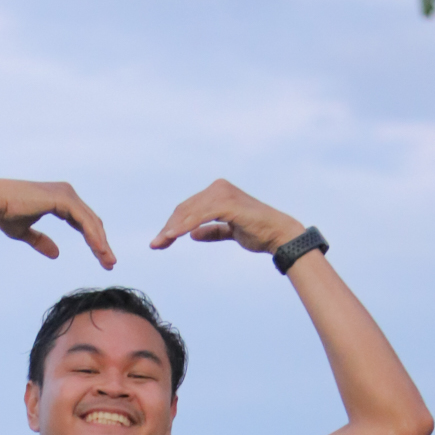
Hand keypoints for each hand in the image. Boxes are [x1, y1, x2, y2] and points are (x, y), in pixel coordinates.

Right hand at [0, 180, 115, 268]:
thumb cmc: (5, 215)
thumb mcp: (25, 232)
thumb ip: (41, 241)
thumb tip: (57, 254)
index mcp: (60, 200)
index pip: (83, 222)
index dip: (93, 241)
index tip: (102, 259)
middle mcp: (67, 193)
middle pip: (92, 222)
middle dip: (102, 244)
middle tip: (110, 264)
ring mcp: (67, 194)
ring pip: (92, 222)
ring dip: (101, 243)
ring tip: (108, 262)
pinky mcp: (64, 198)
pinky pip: (85, 220)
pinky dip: (93, 236)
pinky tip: (99, 251)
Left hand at [150, 179, 303, 254]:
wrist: (278, 234)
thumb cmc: (257, 232)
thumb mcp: (229, 231)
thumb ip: (212, 231)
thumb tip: (192, 234)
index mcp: (218, 192)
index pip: (188, 208)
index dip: (173, 225)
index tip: (160, 241)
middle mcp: (218, 188)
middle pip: (184, 209)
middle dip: (168, 228)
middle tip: (155, 245)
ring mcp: (222, 194)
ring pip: (189, 212)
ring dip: (172, 228)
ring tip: (160, 243)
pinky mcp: (227, 204)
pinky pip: (200, 216)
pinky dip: (185, 226)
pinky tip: (173, 236)